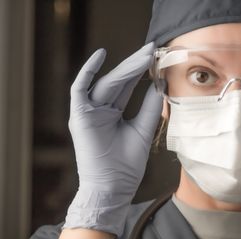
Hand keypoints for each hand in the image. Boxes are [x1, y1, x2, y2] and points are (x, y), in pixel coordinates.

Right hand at [63, 42, 161, 235]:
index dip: (141, 71)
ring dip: (125, 69)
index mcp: (114, 114)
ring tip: (144, 56)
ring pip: (106, 83)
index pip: (128, 87)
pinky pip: (79, 89)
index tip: (156, 56)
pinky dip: (87, 72)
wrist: (114, 187)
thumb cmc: (127, 166)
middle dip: (135, 65)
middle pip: (119, 81)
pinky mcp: (79, 116)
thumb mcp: (143, 131)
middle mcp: (100, 110)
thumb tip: (161, 85)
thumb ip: (151, 109)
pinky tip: (101, 56)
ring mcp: (88, 112)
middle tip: (152, 48)